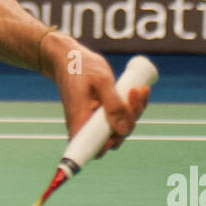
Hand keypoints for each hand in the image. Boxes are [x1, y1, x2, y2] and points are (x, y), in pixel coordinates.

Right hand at [41, 33, 148, 157]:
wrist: (68, 57)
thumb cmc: (80, 66)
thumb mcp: (100, 80)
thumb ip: (113, 104)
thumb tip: (123, 130)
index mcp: (80, 120)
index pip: (95, 148)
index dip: (112, 143)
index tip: (122, 126)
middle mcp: (86, 125)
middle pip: (114, 137)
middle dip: (129, 119)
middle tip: (133, 93)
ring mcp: (95, 120)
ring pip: (120, 126)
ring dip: (133, 110)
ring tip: (137, 89)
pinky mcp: (102, 113)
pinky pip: (120, 116)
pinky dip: (131, 106)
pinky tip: (138, 91)